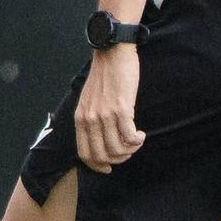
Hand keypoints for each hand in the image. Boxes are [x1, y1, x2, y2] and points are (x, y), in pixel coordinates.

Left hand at [75, 44, 144, 172]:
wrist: (112, 52)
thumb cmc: (104, 75)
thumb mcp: (89, 100)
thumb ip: (91, 118)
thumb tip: (100, 138)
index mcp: (80, 118)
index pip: (84, 154)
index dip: (98, 165)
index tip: (109, 168)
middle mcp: (90, 119)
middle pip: (102, 156)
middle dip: (118, 160)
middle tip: (128, 151)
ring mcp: (105, 115)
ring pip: (117, 149)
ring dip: (130, 150)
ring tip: (136, 140)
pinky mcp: (121, 109)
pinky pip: (129, 137)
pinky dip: (137, 141)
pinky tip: (141, 134)